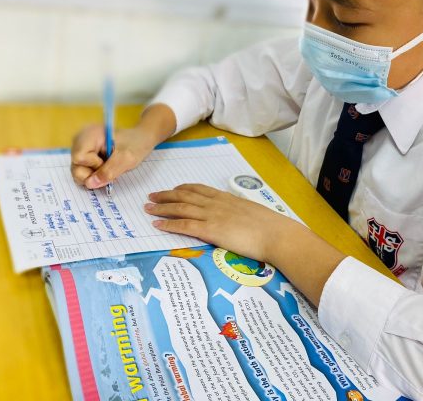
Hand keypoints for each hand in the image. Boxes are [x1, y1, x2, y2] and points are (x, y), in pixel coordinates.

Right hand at [70, 124, 155, 188]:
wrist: (142, 138)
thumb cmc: (136, 144)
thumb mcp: (126, 159)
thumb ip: (108, 172)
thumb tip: (90, 184)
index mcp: (90, 134)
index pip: (79, 157)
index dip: (93, 166)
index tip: (108, 162)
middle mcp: (81, 139)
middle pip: (75, 165)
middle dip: (92, 173)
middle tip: (109, 168)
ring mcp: (81, 147)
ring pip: (77, 170)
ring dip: (93, 175)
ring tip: (108, 167)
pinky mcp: (85, 154)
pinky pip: (82, 170)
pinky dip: (93, 174)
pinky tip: (104, 168)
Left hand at [144, 183, 296, 262]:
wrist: (274, 234)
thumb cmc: (268, 226)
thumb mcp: (251, 212)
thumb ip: (238, 213)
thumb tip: (235, 218)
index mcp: (226, 198)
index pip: (199, 189)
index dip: (182, 189)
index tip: (172, 189)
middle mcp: (216, 203)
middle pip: (184, 195)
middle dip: (166, 196)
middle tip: (151, 197)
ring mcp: (212, 215)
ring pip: (180, 208)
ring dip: (162, 207)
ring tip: (148, 208)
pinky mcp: (210, 230)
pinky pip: (184, 225)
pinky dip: (168, 224)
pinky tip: (157, 225)